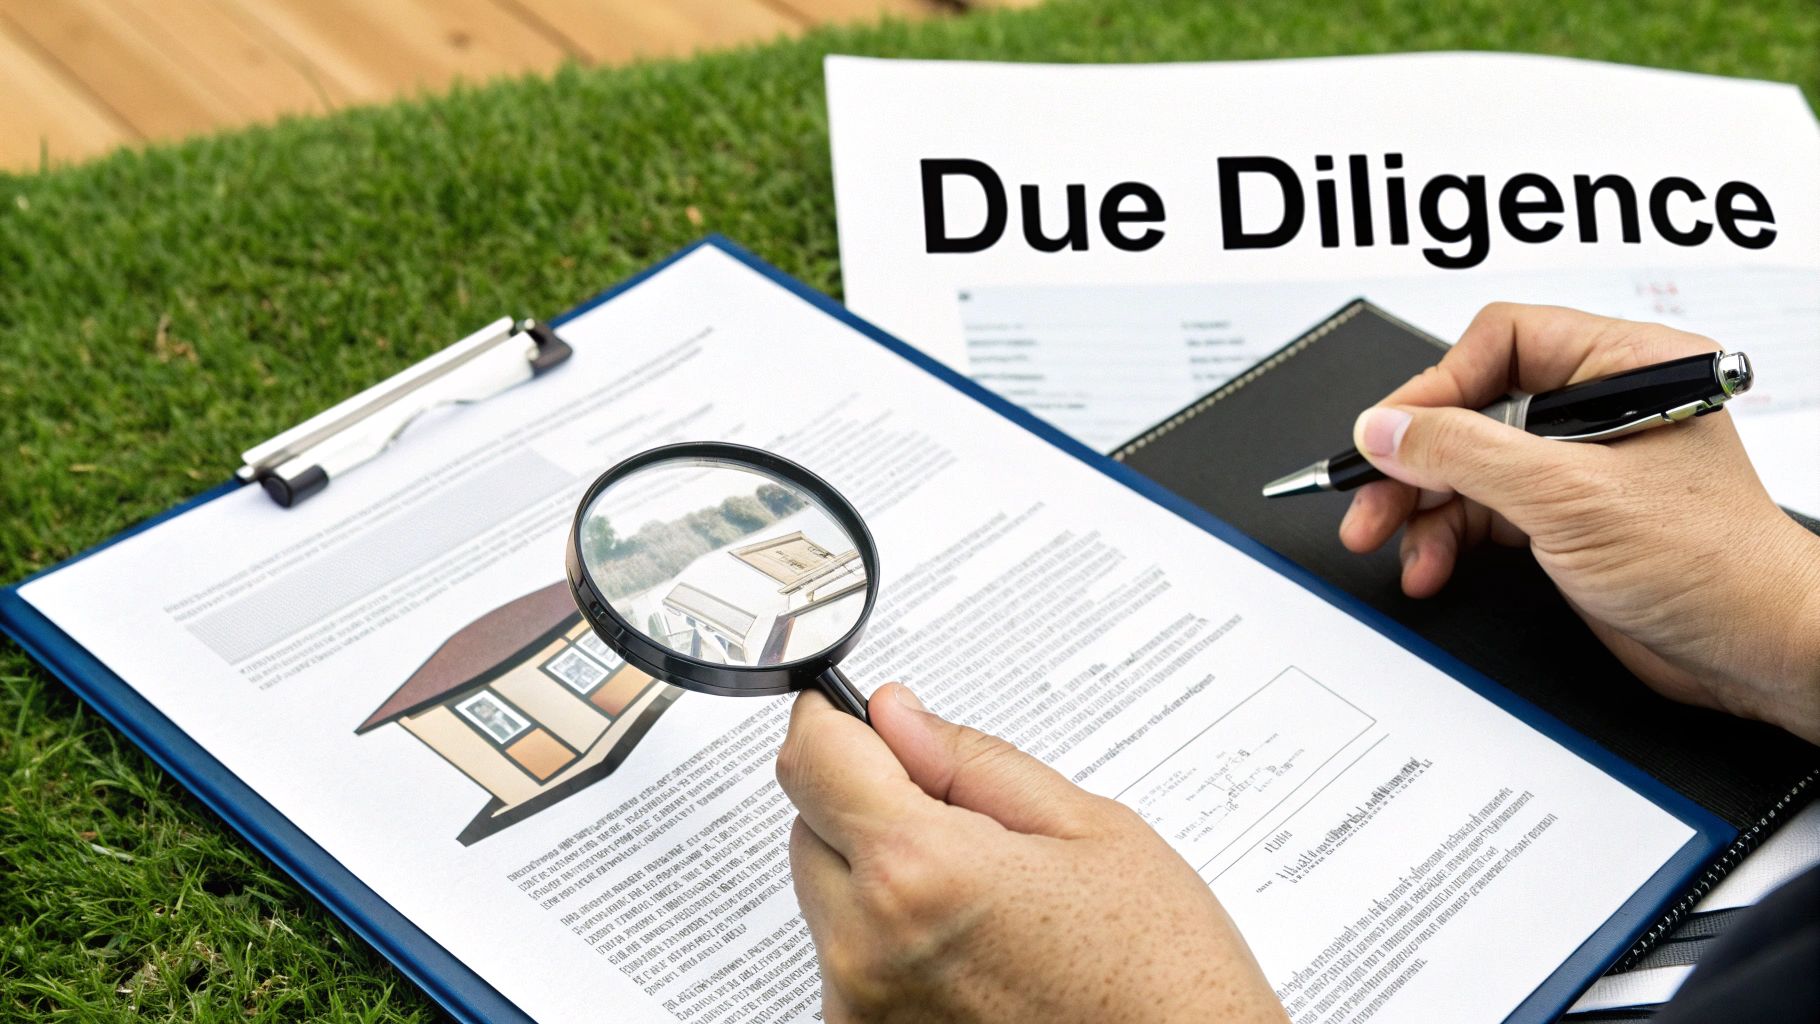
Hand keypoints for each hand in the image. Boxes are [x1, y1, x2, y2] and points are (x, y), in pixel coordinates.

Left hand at [776, 683, 1287, 1023]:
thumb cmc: (1163, 973)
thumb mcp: (1089, 829)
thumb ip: (971, 762)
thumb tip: (895, 716)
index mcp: (920, 872)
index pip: (812, 758)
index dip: (839, 722)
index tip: (863, 718)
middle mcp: (869, 949)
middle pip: (812, 830)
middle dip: (869, 807)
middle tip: (968, 828)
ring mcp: (862, 1011)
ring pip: (830, 899)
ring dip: (881, 880)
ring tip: (988, 907)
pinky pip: (851, 963)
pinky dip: (893, 943)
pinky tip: (977, 955)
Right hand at [1340, 302, 1819, 741]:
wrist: (1754, 652)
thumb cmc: (1710, 566)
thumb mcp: (1569, 498)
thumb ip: (1467, 454)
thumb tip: (1387, 427)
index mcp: (1622, 364)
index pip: (1500, 342)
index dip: (1435, 388)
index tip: (1387, 435)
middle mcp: (1599, 404)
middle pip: (1471, 409)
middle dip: (1415, 462)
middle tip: (1369, 504)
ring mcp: (1579, 463)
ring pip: (1467, 465)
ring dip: (1423, 508)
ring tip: (1391, 547)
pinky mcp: (1565, 516)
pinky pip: (1482, 510)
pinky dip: (1448, 538)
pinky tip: (1430, 565)